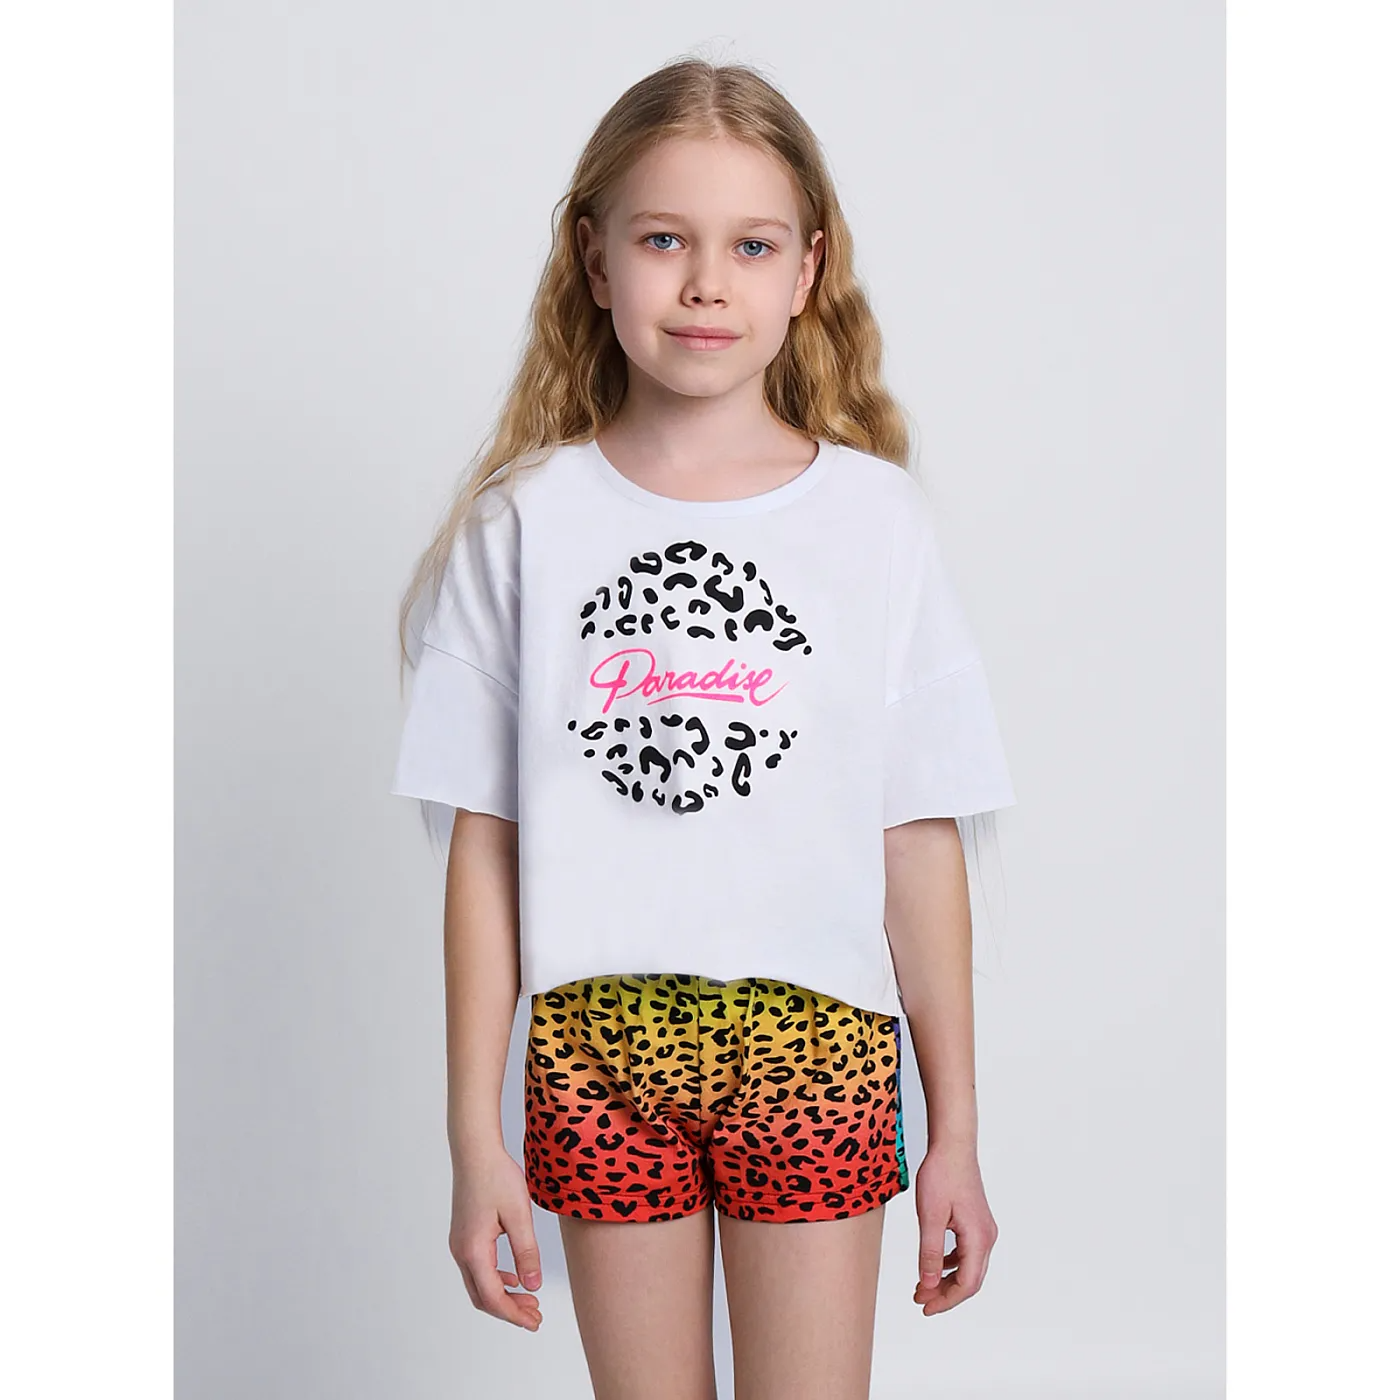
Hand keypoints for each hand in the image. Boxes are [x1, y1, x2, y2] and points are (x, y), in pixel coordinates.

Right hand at [448, 1144, 543, 1330]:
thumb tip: (532, 1286)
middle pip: (482, 1296)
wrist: (475, 1151)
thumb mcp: (519, 1215)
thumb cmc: (496, 1177)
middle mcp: (461, 1251)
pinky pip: (477, 1269)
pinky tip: (513, 1277)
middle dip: (509, 1310)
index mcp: (474, 1250)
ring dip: (503, 1295)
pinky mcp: (464, 1235)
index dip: (514, 1314)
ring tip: (528, 1300)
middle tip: (534, 1317)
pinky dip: (495, 1280)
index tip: (534, 1322)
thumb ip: (526, 1252)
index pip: (493, 1297)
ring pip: (479, 1284)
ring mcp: (459, 1244)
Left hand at [911, 1140, 997, 1314]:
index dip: (946, 1300)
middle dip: (945, 1293)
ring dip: (946, 1279)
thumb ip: (930, 1253)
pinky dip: (950, 1264)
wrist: (953, 1146)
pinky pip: (966, 1252)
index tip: (924, 1307)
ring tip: (922, 1285)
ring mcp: (983, 1229)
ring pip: (968, 1266)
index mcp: (978, 1238)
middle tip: (920, 1299)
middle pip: (970, 1279)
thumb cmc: (941, 1175)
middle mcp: (986, 1236)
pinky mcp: (976, 1221)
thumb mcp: (930, 1216)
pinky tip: (933, 1264)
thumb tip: (928, 1284)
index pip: (967, 1284)